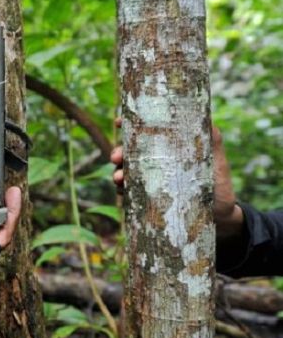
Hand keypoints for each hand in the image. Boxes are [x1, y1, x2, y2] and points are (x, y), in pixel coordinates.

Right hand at [110, 120, 243, 237]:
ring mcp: (151, 180)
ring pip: (126, 172)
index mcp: (169, 149)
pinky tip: (121, 192)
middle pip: (130, 153)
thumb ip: (213, 142)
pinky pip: (130, 192)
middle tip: (116, 157)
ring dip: (117, 173)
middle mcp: (156, 162)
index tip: (118, 122)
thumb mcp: (218, 162)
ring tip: (118, 179)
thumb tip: (208, 121)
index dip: (130, 125)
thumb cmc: (220, 185)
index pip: (147, 134)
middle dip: (118, 152)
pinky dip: (122, 191)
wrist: (221, 216)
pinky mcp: (149, 199)